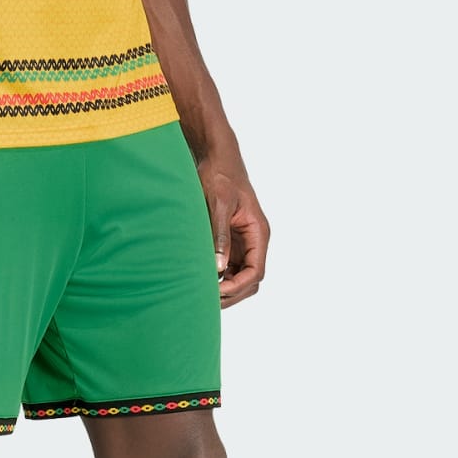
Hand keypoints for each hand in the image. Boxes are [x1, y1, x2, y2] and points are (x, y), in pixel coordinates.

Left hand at [199, 157, 268, 306]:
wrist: (217, 158)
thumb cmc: (220, 176)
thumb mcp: (219, 204)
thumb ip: (219, 235)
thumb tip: (219, 267)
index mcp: (258, 232)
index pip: (256, 271)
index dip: (238, 286)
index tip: (217, 290)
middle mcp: (254, 240)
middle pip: (250, 279)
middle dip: (232, 293)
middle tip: (206, 299)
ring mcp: (243, 242)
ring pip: (240, 276)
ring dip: (225, 287)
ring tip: (202, 293)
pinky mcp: (230, 240)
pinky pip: (229, 266)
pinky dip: (218, 276)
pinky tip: (200, 278)